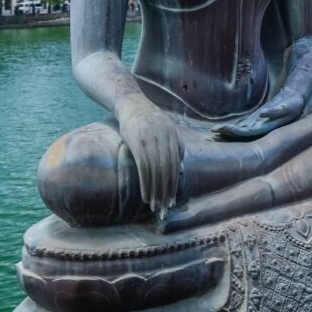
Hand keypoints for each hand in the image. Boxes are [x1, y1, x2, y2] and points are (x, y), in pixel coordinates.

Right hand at [118, 104, 183, 219]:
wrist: (131, 103)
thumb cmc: (150, 120)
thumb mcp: (167, 131)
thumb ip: (176, 148)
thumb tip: (180, 171)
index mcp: (173, 137)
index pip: (175, 166)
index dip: (174, 184)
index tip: (172, 200)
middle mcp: (164, 140)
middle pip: (167, 170)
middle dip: (166, 191)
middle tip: (164, 208)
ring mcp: (150, 141)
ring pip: (156, 171)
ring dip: (156, 191)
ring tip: (155, 205)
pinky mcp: (137, 143)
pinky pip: (143, 167)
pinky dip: (145, 183)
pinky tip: (145, 195)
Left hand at [214, 90, 305, 140]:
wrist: (293, 102)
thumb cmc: (291, 104)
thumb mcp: (287, 106)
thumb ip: (275, 111)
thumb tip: (263, 114)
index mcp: (266, 128)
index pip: (247, 132)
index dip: (234, 132)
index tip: (223, 128)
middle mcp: (259, 129)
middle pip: (240, 134)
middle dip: (227, 133)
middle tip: (213, 131)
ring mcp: (255, 126)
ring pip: (239, 133)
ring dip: (227, 133)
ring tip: (213, 132)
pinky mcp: (254, 122)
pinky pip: (240, 128)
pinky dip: (230, 129)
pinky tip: (221, 129)